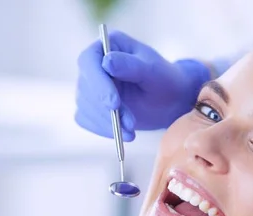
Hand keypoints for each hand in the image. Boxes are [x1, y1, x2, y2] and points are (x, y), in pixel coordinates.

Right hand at [75, 30, 209, 140]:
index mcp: (108, 45)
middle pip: (85, 87)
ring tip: (132, 128)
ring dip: (108, 122)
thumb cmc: (163, 80)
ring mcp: (89, 86)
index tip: (114, 103)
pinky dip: (103, 129)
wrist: (168, 101)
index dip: (98, 82)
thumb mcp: (153, 70)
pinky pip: (86, 120)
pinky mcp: (89, 106)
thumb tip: (107, 61)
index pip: (89, 61)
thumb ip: (131, 65)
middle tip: (130, 123)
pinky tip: (122, 133)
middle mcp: (93, 64)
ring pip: (85, 106)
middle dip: (106, 109)